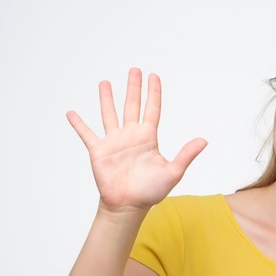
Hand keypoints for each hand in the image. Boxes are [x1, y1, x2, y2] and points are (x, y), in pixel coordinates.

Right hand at [67, 67, 206, 212]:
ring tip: (105, 82)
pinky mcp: (99, 151)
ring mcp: (114, 142)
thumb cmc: (151, 191)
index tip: (153, 75)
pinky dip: (79, 124)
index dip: (153, 92)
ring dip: (106, 99)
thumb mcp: (173, 172)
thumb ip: (186, 155)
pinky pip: (87, 134)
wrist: (129, 206)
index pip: (152, 109)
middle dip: (133, 88)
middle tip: (134, 69)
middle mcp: (131, 136)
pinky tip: (71, 113)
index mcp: (148, 138)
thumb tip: (204, 141)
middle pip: (132, 105)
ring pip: (109, 114)